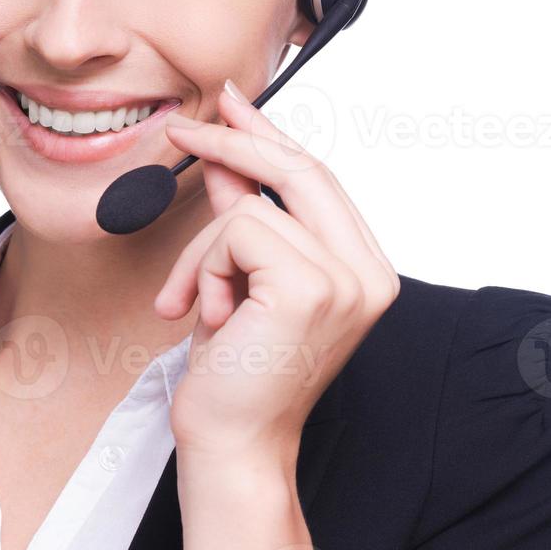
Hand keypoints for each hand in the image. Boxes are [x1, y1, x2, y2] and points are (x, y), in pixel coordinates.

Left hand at [155, 79, 399, 469]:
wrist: (232, 445)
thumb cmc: (235, 376)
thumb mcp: (236, 280)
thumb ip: (241, 218)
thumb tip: (226, 160)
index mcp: (362, 270)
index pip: (319, 179)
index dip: (272, 136)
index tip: (234, 103)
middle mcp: (368, 273)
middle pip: (301, 170)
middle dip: (235, 143)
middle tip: (183, 132)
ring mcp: (346, 280)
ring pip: (250, 208)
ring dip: (201, 253)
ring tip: (194, 305)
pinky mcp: (310, 287)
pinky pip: (235, 231)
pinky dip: (202, 268)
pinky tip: (208, 316)